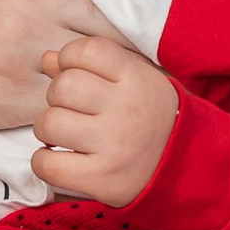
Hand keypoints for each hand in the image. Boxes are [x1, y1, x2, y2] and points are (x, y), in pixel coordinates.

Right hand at [0, 0, 115, 162]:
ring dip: (107, 63)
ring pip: (105, 62)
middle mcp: (42, 9)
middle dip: (126, 24)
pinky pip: (76, 98)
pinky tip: (67, 89)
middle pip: (123, 19)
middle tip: (118, 28)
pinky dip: (78, 95)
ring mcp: (34, 61)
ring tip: (99, 61)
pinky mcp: (22, 106)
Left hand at [32, 35, 179, 204]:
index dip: (70, 58)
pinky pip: (47, 164)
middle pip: (62, 87)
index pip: (86, 51)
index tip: (75, 73)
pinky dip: (44, 162)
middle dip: (56, 97)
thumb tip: (47, 59)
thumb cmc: (149, 118)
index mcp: (136, 79)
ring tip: (65, 135)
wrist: (185, 168)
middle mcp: (126, 110)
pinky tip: (59, 159)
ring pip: (49, 123)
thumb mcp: (134, 81)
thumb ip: (92, 65)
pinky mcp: (101, 178)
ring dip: (48, 129)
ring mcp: (114, 146)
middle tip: (72, 109)